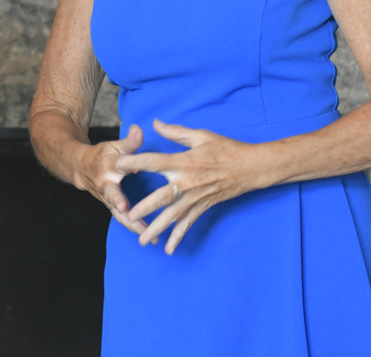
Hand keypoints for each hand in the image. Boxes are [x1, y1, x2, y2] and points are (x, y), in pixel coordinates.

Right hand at [70, 124, 148, 236]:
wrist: (80, 168)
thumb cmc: (102, 155)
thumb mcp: (114, 146)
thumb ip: (130, 141)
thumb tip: (139, 129)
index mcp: (109, 165)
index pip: (117, 166)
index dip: (124, 167)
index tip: (130, 172)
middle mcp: (105, 183)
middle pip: (112, 195)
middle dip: (119, 202)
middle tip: (126, 210)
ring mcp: (106, 197)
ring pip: (118, 212)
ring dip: (132, 224)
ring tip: (149, 235)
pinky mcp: (110, 206)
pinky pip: (122, 219)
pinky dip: (135, 227)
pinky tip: (150, 236)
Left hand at [115, 119, 257, 253]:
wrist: (252, 167)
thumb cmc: (226, 149)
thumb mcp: (201, 136)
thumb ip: (176, 132)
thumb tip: (154, 123)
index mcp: (184, 162)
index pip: (154, 162)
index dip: (135, 163)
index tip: (118, 165)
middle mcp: (188, 182)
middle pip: (162, 197)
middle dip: (144, 207)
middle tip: (127, 216)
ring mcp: (196, 197)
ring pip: (173, 216)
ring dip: (157, 228)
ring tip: (141, 239)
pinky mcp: (204, 206)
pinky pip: (188, 223)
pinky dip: (178, 236)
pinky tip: (168, 248)